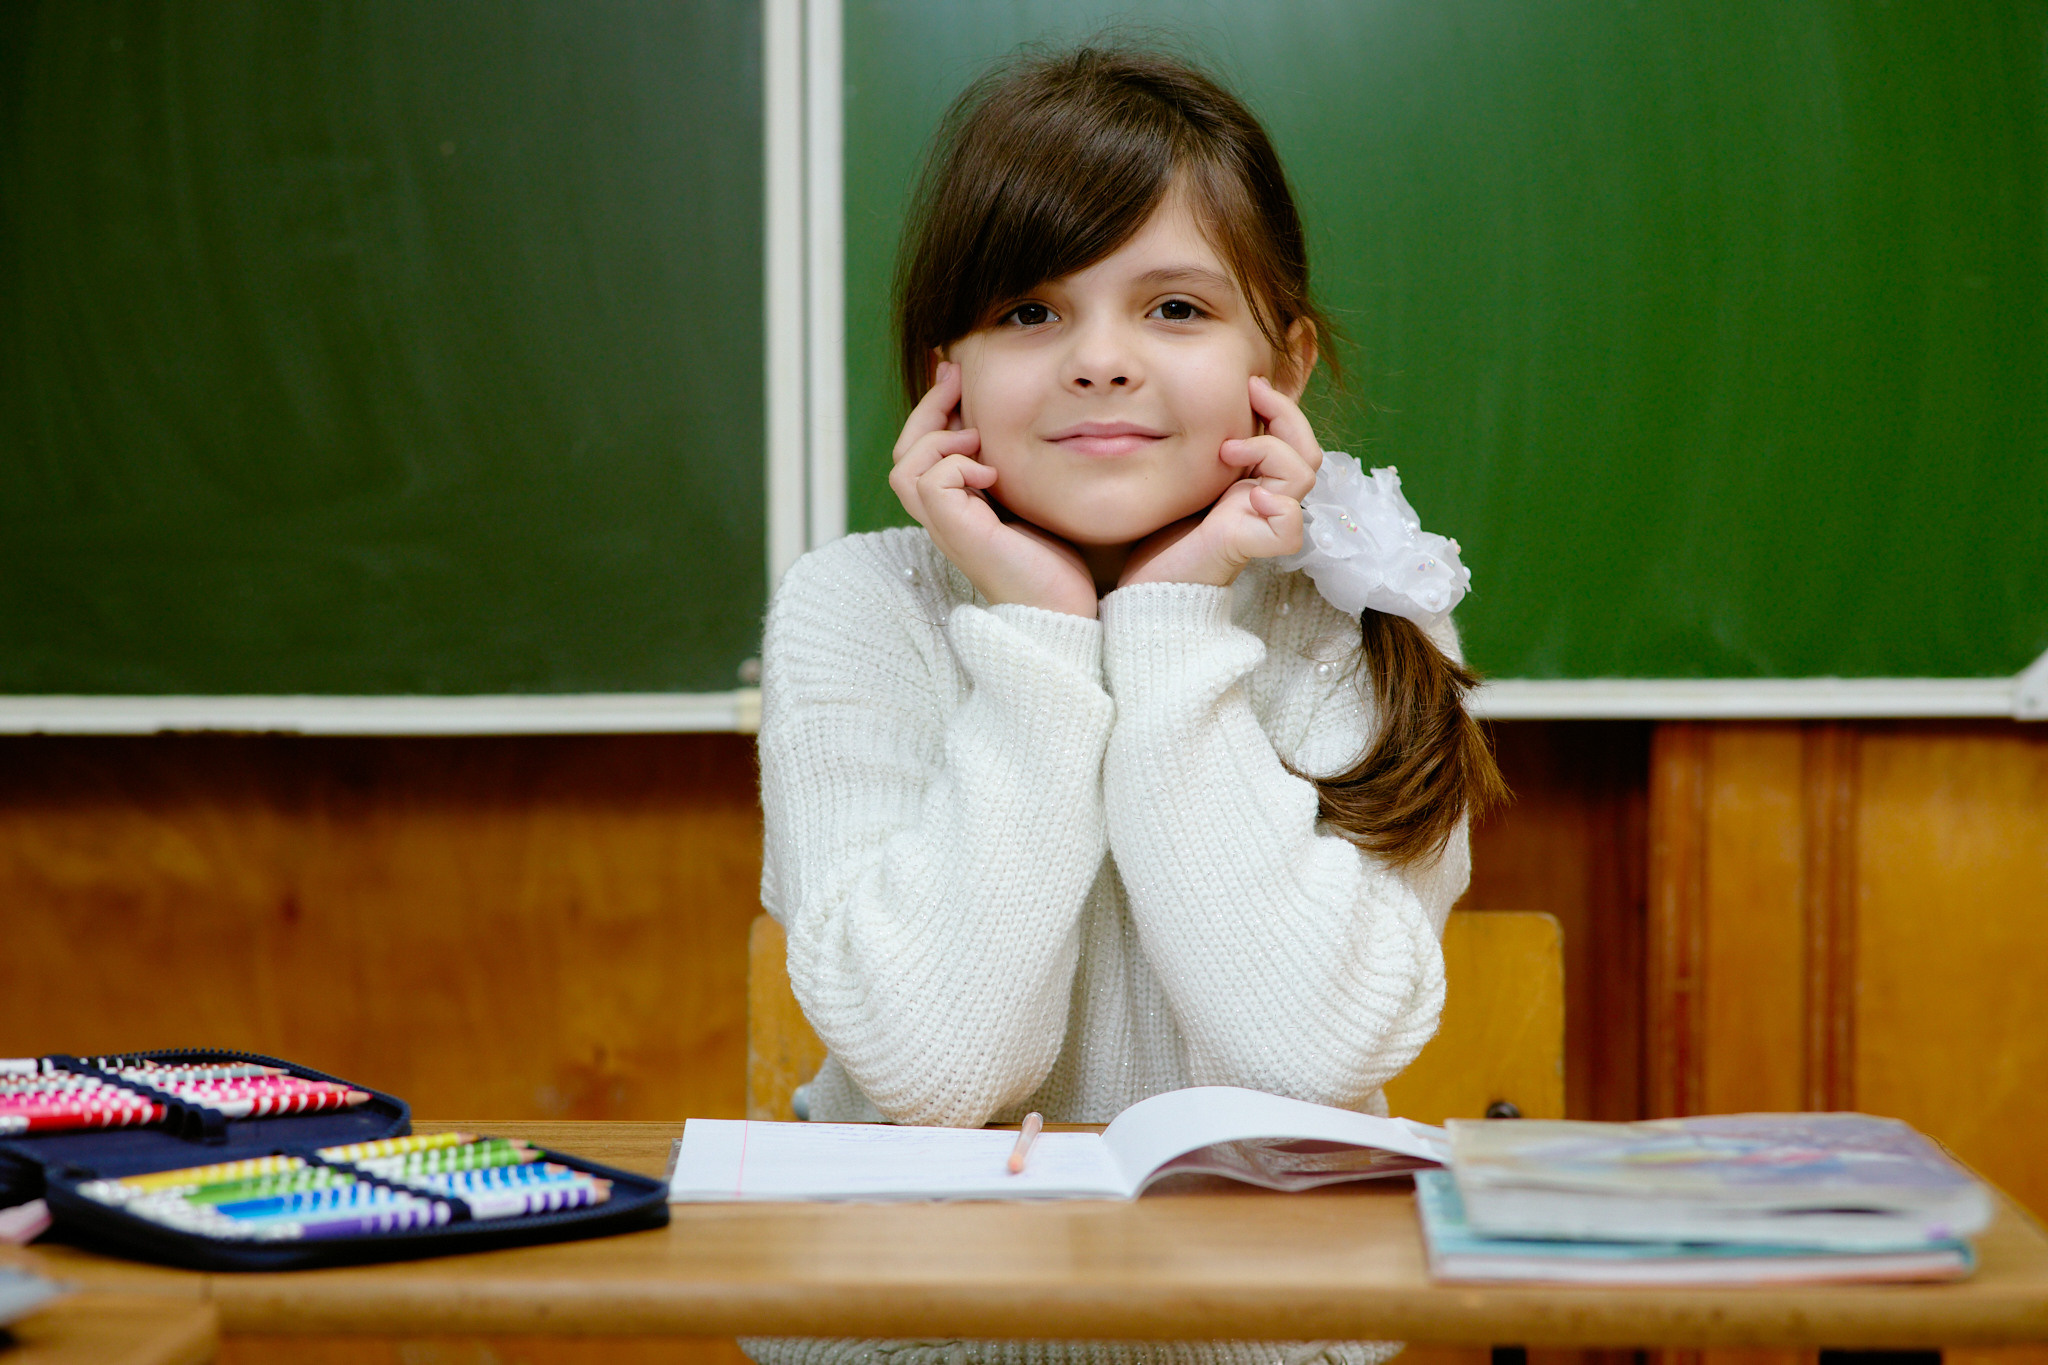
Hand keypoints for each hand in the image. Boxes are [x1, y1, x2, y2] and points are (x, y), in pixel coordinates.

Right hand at [890, 362, 1098, 616]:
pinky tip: (992, 473)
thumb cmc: (1055, 561)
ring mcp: (944, 526)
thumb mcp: (1031, 498)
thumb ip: (1013, 466)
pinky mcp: (955, 531)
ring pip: (903, 465)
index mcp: (956, 507)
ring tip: (977, 436)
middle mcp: (941, 517)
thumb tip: (1015, 420)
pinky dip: (956, 465)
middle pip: (903, 452)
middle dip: (928, 408)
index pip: (921, 451)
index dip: (934, 410)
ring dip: (937, 438)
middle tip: (956, 376)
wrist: (1061, 609)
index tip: (957, 374)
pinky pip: (929, 480)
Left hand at [1119, 375, 1321, 589]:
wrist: (1145, 582)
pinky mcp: (1251, 546)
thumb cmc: (1160, 529)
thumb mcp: (1185, 471)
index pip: (1294, 438)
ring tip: (1228, 450)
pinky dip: (1277, 506)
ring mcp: (1261, 521)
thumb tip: (1217, 401)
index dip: (1282, 406)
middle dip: (1285, 414)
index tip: (1250, 382)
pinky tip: (1248, 496)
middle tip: (1252, 392)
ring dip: (1271, 450)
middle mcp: (1264, 499)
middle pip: (1309, 451)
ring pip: (1304, 476)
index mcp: (1254, 480)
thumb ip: (1206, 445)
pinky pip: (1292, 526)